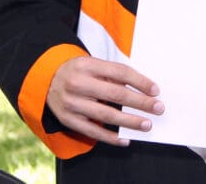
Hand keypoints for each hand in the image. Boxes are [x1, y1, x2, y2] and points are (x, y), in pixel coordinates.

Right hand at [46, 56, 163, 145]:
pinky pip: (92, 131)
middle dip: (140, 102)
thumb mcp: (93, 64)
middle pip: (115, 94)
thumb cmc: (79, 71)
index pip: (120, 73)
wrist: (47, 79)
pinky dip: (110, 137)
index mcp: (87, 65)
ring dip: (129, 121)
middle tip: (158, 108)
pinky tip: (125, 139)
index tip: (156, 91)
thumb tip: (143, 88)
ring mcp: (71, 104)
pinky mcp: (67, 120)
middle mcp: (78, 84)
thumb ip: (114, 74)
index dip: (140, 82)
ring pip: (106, 115)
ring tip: (146, 124)